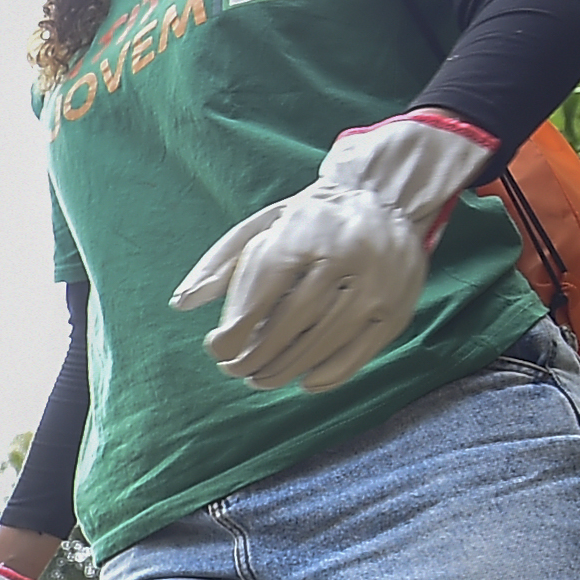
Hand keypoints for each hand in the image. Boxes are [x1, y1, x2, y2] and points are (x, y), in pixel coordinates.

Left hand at [172, 111, 499, 391]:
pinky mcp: (398, 308)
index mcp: (307, 232)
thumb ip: (220, 262)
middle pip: (293, 322)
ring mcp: (378, 284)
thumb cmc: (309, 220)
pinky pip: (360, 353)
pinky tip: (303, 382)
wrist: (384, 197)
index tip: (216, 349)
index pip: (264, 290)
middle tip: (235, 370)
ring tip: (261, 378)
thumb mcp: (263, 226)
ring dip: (286, 370)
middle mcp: (347, 256)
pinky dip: (329, 375)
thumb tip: (181, 303)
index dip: (237, 329)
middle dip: (257, 355)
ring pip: (324, 342)